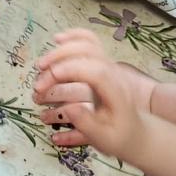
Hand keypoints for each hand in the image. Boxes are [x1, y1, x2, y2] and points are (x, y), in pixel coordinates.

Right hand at [31, 31, 152, 157]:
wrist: (137, 133)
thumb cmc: (120, 138)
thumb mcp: (104, 139)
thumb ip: (87, 124)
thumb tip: (69, 108)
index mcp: (116, 91)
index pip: (94, 71)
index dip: (70, 70)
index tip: (48, 79)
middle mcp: (113, 73)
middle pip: (88, 51)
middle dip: (60, 59)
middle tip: (39, 77)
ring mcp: (109, 66)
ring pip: (88, 43)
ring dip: (63, 47)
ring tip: (42, 63)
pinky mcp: (102, 65)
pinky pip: (90, 42)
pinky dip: (73, 37)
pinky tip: (58, 39)